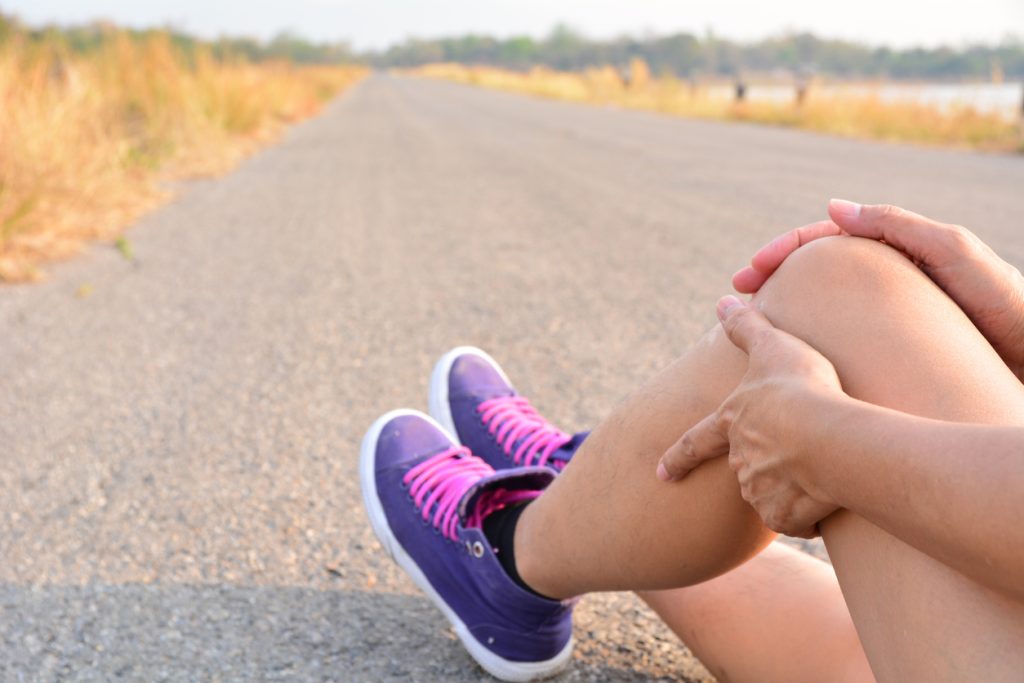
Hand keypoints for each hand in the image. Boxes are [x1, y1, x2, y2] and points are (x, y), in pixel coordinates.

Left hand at [656, 296, 846, 537]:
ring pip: (769, 494)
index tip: (661, 474)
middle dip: (763, 465)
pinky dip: (805, 515)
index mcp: (732, 421)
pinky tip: (825, 501)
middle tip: (790, 460)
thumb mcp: (772, 346)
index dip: (678, 456)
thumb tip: (723, 299)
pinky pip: (793, 520)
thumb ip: (747, 326)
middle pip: (744, 466)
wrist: (827, 436)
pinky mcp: (781, 515)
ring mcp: (757, 489)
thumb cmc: (800, 387)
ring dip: (788, 488)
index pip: (697, 441)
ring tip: (819, 472)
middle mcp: (738, 458)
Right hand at [733, 200, 1023, 379]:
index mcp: (895, 250)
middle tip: (737, 293)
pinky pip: (840, 338)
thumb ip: (899, 225)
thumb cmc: (1005, 302)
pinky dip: (810, 339)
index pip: (824, 240)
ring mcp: (886, 314)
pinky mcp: (893, 348)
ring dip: (784, 306)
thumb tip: (834, 208)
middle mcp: (886, 279)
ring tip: (752, 321)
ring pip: (821, 302)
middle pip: (814, 269)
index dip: (783, 250)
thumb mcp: (954, 252)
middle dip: (771, 273)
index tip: (749, 274)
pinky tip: (793, 355)